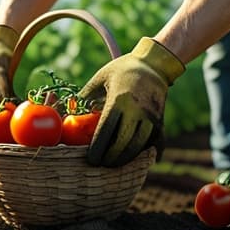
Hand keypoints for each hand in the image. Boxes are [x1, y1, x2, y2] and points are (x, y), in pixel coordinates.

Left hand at [80, 38, 184, 166]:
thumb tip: (68, 111)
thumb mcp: (100, 77)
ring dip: (126, 158)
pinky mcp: (161, 120)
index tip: (91, 159)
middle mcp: (137, 110)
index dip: (98, 148)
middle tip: (101, 165)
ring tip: (114, 163)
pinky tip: (137, 161)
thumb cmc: (122, 70)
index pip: (106, 131)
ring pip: (139, 146)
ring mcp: (151, 117)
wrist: (154, 64)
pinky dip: (147, 154)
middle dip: (111, 158)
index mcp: (119, 100)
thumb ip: (85, 95)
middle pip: (123, 143)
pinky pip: (155, 143)